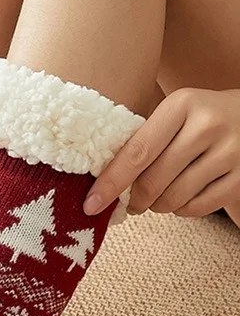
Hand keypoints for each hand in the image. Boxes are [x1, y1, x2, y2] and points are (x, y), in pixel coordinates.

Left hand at [84, 88, 239, 217]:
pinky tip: (184, 197)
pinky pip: (198, 208)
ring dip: (159, 206)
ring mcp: (231, 151)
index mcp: (182, 104)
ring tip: (160, 197)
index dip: (110, 183)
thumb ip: (140, 141)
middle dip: (135, 200)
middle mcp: (208, 125)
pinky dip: (184, 210)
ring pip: (174, 198)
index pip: (136, 153)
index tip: (90, 205)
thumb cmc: (197, 118)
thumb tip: (100, 186)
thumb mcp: (172, 115)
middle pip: (153, 182)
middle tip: (133, 203)